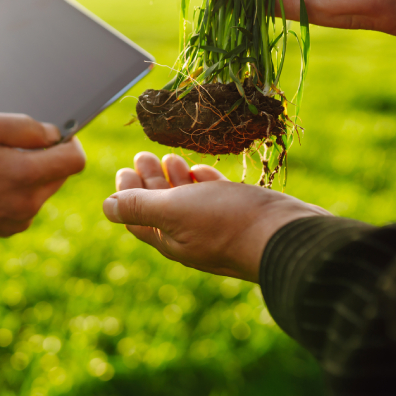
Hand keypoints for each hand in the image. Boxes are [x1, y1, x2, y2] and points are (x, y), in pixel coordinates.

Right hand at [0, 110, 86, 236]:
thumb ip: (24, 126)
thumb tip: (53, 133)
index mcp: (25, 175)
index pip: (75, 160)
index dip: (70, 141)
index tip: (55, 134)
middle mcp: (28, 202)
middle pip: (61, 174)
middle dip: (46, 156)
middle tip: (11, 145)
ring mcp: (19, 219)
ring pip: (44, 188)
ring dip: (30, 173)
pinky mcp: (9, 228)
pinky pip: (27, 203)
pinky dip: (17, 190)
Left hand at [103, 152, 327, 281]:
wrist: (288, 235)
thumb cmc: (229, 222)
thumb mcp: (175, 210)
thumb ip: (140, 207)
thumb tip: (107, 207)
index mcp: (171, 239)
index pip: (138, 218)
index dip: (126, 195)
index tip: (123, 169)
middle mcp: (192, 238)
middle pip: (161, 208)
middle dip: (149, 181)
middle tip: (142, 155)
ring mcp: (218, 229)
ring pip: (189, 202)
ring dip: (175, 179)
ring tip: (169, 157)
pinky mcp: (242, 217)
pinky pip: (216, 200)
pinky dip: (203, 183)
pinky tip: (201, 170)